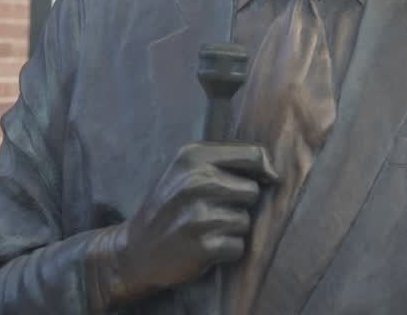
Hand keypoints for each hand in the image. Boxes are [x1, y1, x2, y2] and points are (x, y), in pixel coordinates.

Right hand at [101, 142, 277, 302]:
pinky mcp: (203, 245)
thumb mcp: (186, 170)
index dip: (265, 170)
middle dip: (239, 204)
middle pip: (252, 190)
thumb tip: (274, 172)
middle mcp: (195, 182)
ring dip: (231, 230)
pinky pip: (238, 246)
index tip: (263, 180)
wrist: (133, 252)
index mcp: (193, 157)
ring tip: (206, 230)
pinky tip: (205, 247)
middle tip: (212, 212)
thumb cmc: (170, 207)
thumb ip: (226, 161)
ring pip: (246, 220)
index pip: (254, 154)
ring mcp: (198, 214)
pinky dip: (226, 251)